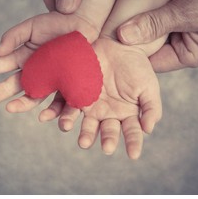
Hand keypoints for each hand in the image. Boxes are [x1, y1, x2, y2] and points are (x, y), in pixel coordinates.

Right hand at [0, 11, 97, 110]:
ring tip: (10, 108)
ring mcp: (47, 80)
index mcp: (20, 57)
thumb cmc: (56, 23)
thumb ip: (14, 36)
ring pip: (30, 97)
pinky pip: (58, 101)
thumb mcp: (32, 25)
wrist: (82, 23)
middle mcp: (31, 72)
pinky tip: (44, 116)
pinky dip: (51, 110)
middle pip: (9, 87)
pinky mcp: (65, 86)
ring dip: (19, 105)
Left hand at [26, 38, 161, 158]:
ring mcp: (90, 104)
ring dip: (80, 131)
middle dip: (105, 139)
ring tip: (75, 135)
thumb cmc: (136, 65)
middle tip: (105, 147)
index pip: (131, 132)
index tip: (133, 155)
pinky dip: (55, 112)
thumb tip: (148, 129)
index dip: (133, 143)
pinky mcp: (75, 93)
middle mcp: (107, 113)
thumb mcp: (148, 85)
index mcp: (126, 113)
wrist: (117, 43)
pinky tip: (46, 117)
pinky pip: (64, 105)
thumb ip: (151, 107)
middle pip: (106, 131)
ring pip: (84, 122)